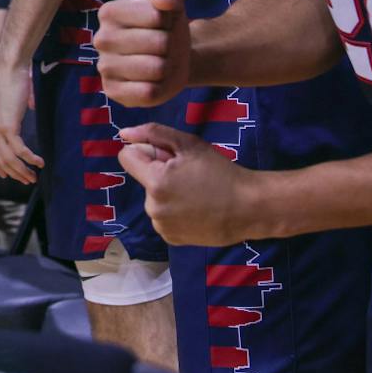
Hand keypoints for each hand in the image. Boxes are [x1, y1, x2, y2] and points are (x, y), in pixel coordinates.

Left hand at [0, 65, 44, 182]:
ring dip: (22, 171)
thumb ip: (11, 111)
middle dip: (14, 173)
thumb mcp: (5, 100)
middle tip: (27, 180)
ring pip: (9, 159)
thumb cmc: (11, 79)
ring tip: (33, 177)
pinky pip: (19, 150)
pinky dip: (30, 159)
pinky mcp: (8, 126)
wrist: (10, 68)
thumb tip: (30, 107)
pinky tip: (39, 162)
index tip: (6, 175)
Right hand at [94, 0, 187, 106]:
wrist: (168, 59)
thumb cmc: (165, 29)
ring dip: (168, 67)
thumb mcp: (172, 7)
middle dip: (171, 46)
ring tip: (160, 63)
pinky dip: (160, 88)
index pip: (157, 16)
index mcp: (110, 12)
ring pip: (157, 68)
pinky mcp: (113, 92)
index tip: (163, 25)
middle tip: (164, 48)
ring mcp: (105, 67)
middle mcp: (102, 39)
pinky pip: (148, 92)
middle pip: (160, 43)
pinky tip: (153, 81)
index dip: (169, 22)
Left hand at [117, 121, 265, 244]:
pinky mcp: (171, 239)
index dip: (146, 151)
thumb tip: (123, 133)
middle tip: (190, 175)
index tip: (168, 155)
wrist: (248, 208)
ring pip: (153, 198)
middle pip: (143, 178)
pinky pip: (162, 216)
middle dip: (160, 173)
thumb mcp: (189, 145)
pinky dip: (174, 211)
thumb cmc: (221, 172)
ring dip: (167, 192)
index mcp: (155, 181)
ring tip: (195, 193)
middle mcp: (152, 207)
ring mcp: (161, 226)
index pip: (127, 157)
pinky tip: (195, 209)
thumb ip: (153, 134)